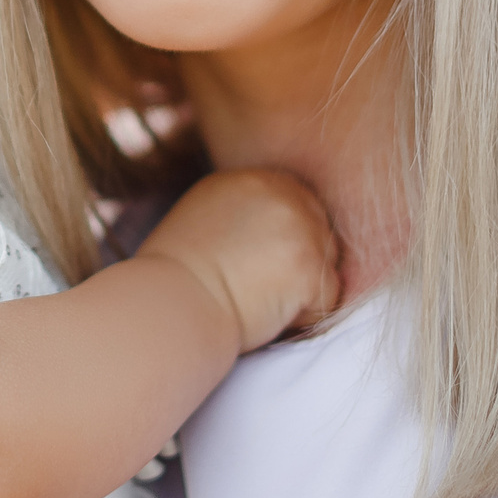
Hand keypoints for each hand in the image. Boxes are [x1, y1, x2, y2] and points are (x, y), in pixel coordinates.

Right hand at [135, 167, 340, 350]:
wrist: (170, 304)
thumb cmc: (175, 276)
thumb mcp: (204, 216)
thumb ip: (243, 210)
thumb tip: (271, 231)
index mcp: (250, 180)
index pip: (297, 204)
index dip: (284, 241)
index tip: (257, 265)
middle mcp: (279, 193)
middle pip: (319, 230)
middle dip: (298, 262)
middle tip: (257, 286)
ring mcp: (299, 228)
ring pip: (325, 264)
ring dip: (302, 289)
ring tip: (258, 299)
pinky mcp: (309, 267)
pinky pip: (327, 299)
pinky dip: (303, 317)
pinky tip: (266, 315)